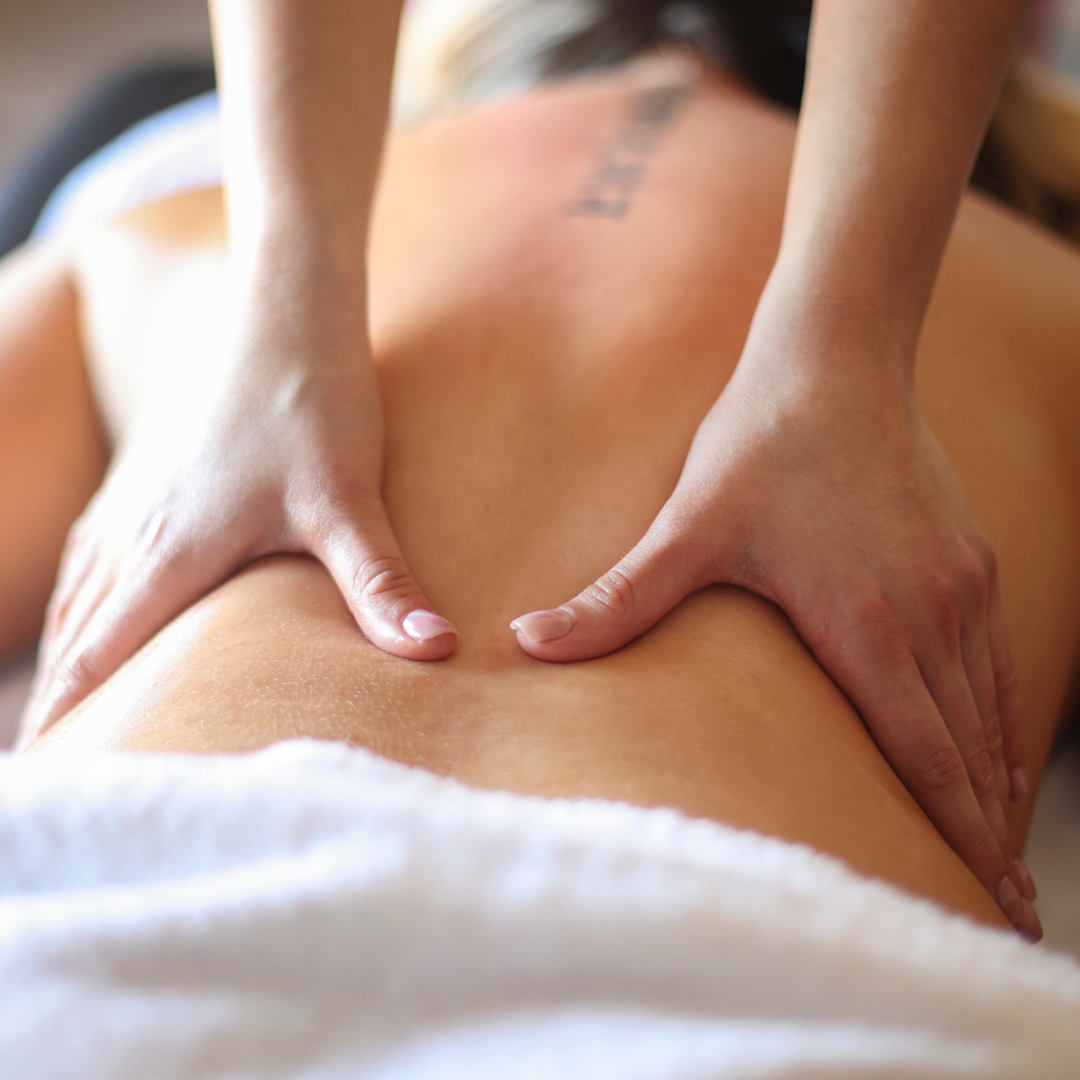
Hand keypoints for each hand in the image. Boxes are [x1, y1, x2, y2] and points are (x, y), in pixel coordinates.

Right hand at [17, 271, 456, 747]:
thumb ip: (382, 583)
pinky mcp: (158, 471)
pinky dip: (85, 593)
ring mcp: (140, 496)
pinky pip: (99, 548)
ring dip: (71, 649)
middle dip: (61, 700)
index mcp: (173, 553)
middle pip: (81, 633)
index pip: (100, 656)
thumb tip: (434, 652)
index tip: (42, 778)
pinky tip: (93, 599)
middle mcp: (139, 530)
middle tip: (51, 763)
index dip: (68, 720)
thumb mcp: (350, 501)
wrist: (287, 311)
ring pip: (84, 591)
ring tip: (64, 703)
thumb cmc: (313, 401)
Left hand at [510, 302, 1038, 936]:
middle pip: (968, 751)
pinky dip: (999, 718)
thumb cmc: (761, 444)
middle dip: (986, 832)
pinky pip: (995, 659)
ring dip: (996, 782)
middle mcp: (930, 615)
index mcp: (867, 625)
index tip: (994, 901)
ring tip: (1000, 846)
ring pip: (989, 710)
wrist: (835, 358)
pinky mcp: (970, 558)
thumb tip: (523, 644)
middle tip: (1009, 908)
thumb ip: (616, 599)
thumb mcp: (684, 527)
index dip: (957, 835)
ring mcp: (960, 586)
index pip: (925, 757)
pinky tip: (992, 745)